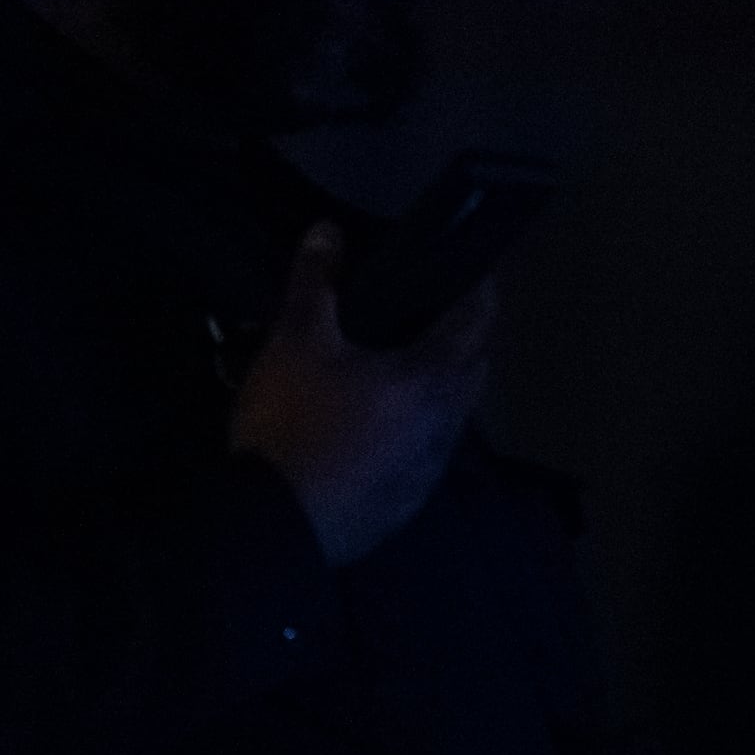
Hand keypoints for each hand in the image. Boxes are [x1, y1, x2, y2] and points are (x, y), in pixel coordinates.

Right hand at [227, 222, 493, 563]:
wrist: (273, 524)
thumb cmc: (292, 423)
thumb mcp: (295, 343)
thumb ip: (316, 283)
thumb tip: (327, 230)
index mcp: (432, 379)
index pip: (479, 322)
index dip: (482, 292)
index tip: (476, 272)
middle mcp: (446, 425)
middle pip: (474, 370)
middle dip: (466, 340)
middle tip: (439, 315)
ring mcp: (430, 470)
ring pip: (453, 416)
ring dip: (442, 388)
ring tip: (407, 366)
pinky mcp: (407, 503)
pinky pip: (426, 454)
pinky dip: (418, 429)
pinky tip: (384, 426)